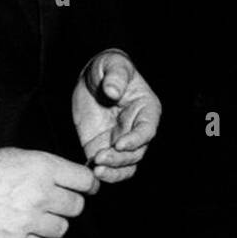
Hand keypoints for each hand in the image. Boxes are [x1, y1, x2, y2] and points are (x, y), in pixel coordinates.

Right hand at [0, 147, 98, 237]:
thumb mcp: (19, 155)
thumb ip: (48, 168)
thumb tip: (72, 180)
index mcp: (43, 167)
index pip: (85, 181)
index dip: (88, 185)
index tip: (88, 188)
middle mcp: (41, 194)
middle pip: (77, 207)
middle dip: (69, 204)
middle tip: (57, 202)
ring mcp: (28, 220)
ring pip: (62, 228)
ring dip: (53, 223)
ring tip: (36, 215)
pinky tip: (24, 228)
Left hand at [72, 49, 160, 182]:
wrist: (90, 78)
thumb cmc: (108, 67)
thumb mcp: (112, 63)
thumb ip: (115, 76)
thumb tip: (113, 91)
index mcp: (146, 110)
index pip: (147, 130)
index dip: (136, 140)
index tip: (119, 144)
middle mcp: (136, 129)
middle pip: (136, 153)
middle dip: (119, 159)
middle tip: (100, 157)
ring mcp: (121, 141)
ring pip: (125, 166)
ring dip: (113, 171)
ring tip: (96, 169)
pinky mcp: (104, 148)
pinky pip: (107, 167)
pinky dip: (101, 173)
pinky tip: (89, 171)